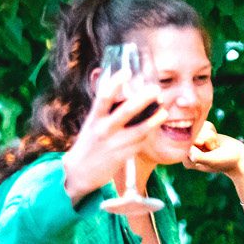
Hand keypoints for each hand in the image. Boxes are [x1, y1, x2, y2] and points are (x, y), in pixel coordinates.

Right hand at [62, 72, 165, 200]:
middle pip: (126, 111)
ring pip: (138, 130)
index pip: (104, 97)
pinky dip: (148, 135)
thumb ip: (106, 111)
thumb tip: (125, 95)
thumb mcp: (92, 124)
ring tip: (164, 112)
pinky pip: (139, 144)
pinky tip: (155, 127)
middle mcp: (104, 130)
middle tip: (156, 89)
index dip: (115, 83)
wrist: (80, 172)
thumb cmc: (90, 143)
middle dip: (142, 99)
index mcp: (94, 118)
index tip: (126, 71)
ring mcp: (114, 144)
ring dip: (154, 120)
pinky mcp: (122, 157)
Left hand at [184, 121, 243, 175]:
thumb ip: (198, 157)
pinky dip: (211, 129)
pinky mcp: (200, 133)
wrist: (238, 156)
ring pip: (197, 126)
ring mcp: (194, 141)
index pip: (186, 143)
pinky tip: (215, 139)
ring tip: (215, 145)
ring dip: (210, 134)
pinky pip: (202, 123)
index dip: (199, 141)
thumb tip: (187, 148)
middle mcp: (187, 151)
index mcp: (187, 161)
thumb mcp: (211, 160)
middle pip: (192, 133)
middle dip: (206, 137)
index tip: (208, 147)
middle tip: (214, 148)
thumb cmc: (225, 161)